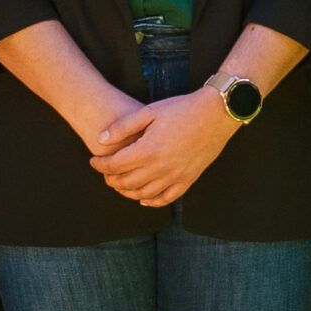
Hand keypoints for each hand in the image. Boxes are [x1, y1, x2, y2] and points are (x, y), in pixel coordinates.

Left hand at [89, 88, 240, 207]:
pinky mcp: (188, 179)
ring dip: (127, 192)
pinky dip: (152, 202)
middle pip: (126, 183)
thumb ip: (123, 127)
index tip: (94, 161)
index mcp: (147, 150)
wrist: (216, 113)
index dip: (100, 165)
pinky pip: (167, 199)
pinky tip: (144, 199)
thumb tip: (101, 139)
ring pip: (144, 194)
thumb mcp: (149, 111)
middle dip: (111, 180)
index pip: (115, 165)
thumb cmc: (182, 109)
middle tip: (105, 173)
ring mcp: (175, 176)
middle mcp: (160, 167)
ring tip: (120, 185)